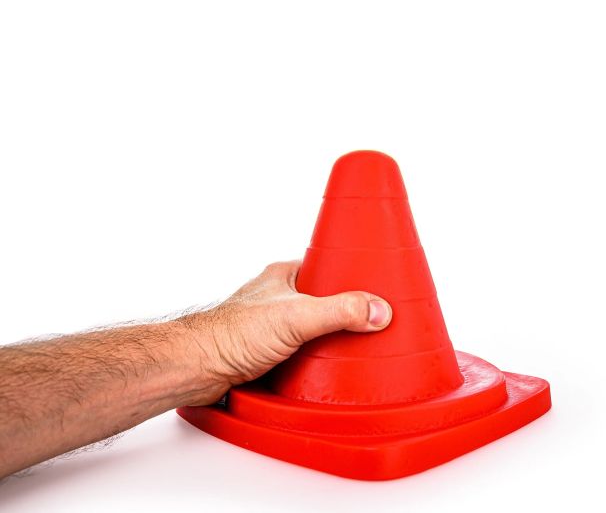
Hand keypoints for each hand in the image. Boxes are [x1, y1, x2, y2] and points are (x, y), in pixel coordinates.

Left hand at [178, 260, 392, 403]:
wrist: (198, 368)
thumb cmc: (231, 333)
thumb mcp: (296, 317)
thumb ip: (339, 311)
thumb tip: (377, 309)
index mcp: (286, 275)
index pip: (329, 266)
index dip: (352, 275)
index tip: (377, 285)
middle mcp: (281, 297)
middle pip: (326, 299)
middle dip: (346, 311)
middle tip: (369, 321)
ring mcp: (275, 324)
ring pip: (315, 326)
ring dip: (330, 337)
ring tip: (353, 345)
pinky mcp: (271, 350)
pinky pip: (304, 349)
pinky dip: (317, 356)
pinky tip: (328, 365)